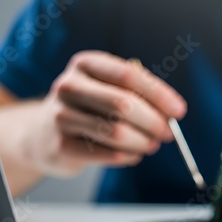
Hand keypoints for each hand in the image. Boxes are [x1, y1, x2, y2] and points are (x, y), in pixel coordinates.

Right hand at [25, 50, 186, 176]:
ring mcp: (61, 116)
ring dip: (142, 142)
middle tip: (167, 134)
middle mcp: (69, 86)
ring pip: (116, 132)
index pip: (128, 75)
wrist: (42, 134)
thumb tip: (171, 115)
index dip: (158, 94)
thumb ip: (137, 95)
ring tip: (151, 145)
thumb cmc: (87, 109)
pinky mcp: (61, 146)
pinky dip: (129, 156)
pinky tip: (133, 154)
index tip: (179, 111)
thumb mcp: (106, 89)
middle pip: (122, 104)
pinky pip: (107, 154)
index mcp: (85, 64)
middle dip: (153, 122)